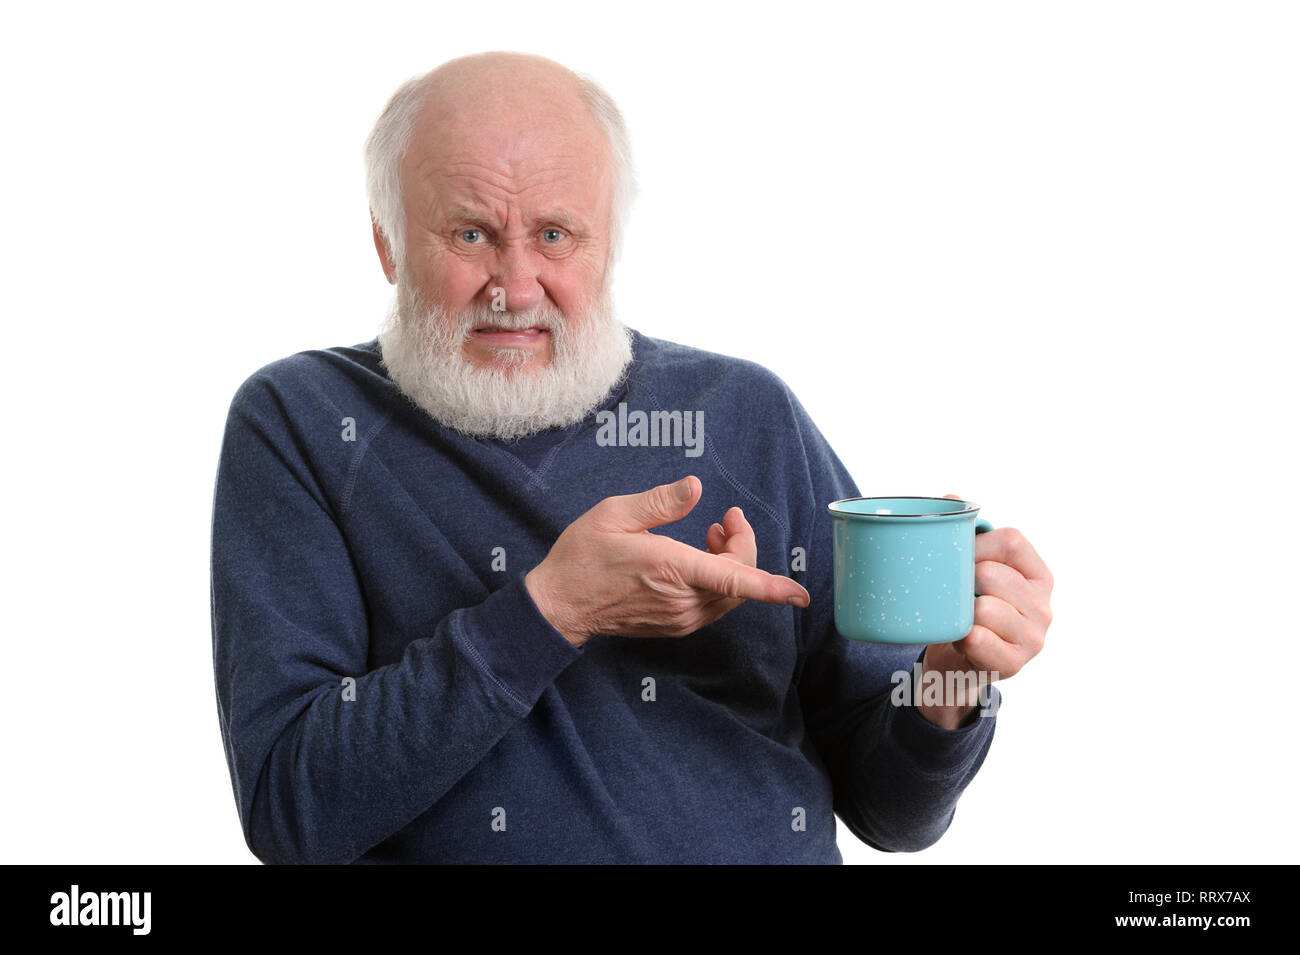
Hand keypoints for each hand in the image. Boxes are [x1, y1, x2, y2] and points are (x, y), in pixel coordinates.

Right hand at [524, 476, 809, 646]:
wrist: (559, 606)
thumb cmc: (582, 557)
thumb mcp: (614, 515)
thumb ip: (660, 502)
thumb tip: (696, 486)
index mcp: (671, 569)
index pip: (735, 582)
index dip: (773, 588)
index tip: (801, 595)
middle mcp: (683, 600)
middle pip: (741, 581)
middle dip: (744, 546)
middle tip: (727, 518)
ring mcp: (680, 618)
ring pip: (731, 595)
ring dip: (733, 563)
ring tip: (711, 533)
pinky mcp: (676, 625)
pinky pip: (714, 604)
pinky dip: (719, 581)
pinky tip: (699, 558)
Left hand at [917, 493, 1053, 728]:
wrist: (957, 665)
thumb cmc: (965, 609)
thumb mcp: (970, 571)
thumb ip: (964, 533)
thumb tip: (950, 496)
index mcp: (1038, 575)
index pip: (1011, 541)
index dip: (976, 544)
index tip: (955, 556)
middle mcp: (1044, 605)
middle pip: (993, 573)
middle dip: (962, 580)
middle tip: (952, 592)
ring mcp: (1035, 637)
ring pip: (983, 608)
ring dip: (959, 612)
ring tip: (958, 618)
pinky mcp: (1016, 664)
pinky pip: (978, 638)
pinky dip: (961, 636)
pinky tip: (961, 638)